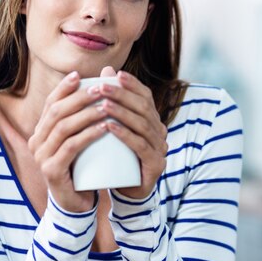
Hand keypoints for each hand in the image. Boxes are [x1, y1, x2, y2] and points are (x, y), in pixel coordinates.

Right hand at [27, 71, 108, 212]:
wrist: (77, 203)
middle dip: (80, 97)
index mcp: (41, 131)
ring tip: (107, 105)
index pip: (50, 103)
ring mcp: (41, 157)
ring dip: (87, 114)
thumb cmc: (82, 166)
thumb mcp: (82, 139)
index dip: (64, 88)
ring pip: (64, 127)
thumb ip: (85, 117)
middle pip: (57, 111)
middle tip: (101, 88)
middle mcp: (36, 141)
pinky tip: (105, 127)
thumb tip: (100, 85)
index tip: (81, 75)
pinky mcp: (51, 171)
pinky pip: (71, 147)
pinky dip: (89, 134)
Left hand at [98, 67, 167, 198]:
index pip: (145, 97)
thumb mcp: (113, 126)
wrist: (126, 190)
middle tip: (101, 87)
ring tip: (102, 104)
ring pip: (142, 125)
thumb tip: (105, 69)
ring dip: (121, 112)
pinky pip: (140, 146)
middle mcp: (160, 132)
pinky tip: (109, 126)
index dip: (132, 84)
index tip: (115, 74)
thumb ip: (112, 101)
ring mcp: (160, 148)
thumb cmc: (117, 156)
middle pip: (143, 108)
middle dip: (122, 95)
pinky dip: (124, 134)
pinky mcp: (155, 165)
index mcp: (152, 121)